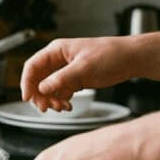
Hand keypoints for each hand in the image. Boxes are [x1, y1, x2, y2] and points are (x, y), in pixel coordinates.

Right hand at [21, 35, 157, 111]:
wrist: (132, 59)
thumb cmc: (112, 54)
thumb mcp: (84, 67)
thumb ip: (61, 78)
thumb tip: (42, 88)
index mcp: (56, 51)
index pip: (32, 66)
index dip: (27, 82)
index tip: (28, 97)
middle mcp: (58, 60)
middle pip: (37, 80)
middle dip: (40, 96)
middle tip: (46, 108)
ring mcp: (65, 71)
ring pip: (48, 89)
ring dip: (51, 100)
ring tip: (61, 107)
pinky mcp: (73, 80)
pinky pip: (59, 93)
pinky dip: (61, 101)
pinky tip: (68, 106)